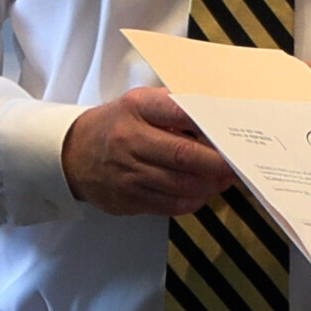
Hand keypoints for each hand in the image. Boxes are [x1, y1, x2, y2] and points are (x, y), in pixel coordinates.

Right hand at [60, 87, 236, 214]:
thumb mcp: (139, 104)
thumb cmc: (116, 125)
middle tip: (238, 165)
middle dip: (217, 163)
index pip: (178, 111)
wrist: (73, 153)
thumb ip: (173, 109)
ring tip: (225, 180)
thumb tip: (214, 122)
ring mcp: (127, 173)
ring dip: (209, 185)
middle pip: (183, 155)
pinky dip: (192, 200)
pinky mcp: (128, 199)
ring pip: (180, 185)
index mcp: (136, 108)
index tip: (231, 132)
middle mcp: (129, 140)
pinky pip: (170, 205)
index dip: (208, 123)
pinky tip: (202, 192)